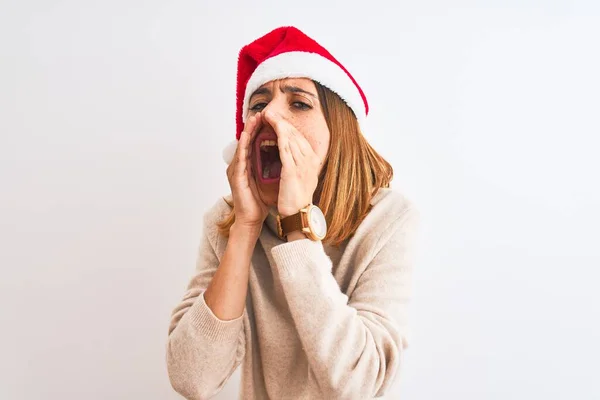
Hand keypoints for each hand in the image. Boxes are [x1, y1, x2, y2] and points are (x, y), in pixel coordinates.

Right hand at [226, 112, 268, 228]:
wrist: (252, 218)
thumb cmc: (260, 201)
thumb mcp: (270, 179)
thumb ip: (274, 166)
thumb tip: (287, 156)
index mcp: (248, 165)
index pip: (254, 143)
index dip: (260, 130)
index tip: (269, 118)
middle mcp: (240, 165)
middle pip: (247, 141)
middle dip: (253, 126)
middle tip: (260, 112)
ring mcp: (236, 170)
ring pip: (242, 145)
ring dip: (248, 131)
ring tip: (254, 118)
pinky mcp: (235, 176)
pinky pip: (240, 157)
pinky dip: (244, 145)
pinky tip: (248, 136)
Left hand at [263, 109, 321, 217]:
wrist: (298, 215)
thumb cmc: (296, 199)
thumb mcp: (301, 178)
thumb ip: (297, 165)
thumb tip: (290, 155)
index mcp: (312, 161)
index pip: (300, 138)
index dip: (288, 127)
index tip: (277, 120)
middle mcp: (310, 160)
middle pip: (296, 134)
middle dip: (282, 122)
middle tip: (270, 112)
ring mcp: (303, 164)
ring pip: (291, 137)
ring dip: (279, 124)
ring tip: (268, 115)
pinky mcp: (293, 170)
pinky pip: (285, 147)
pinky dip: (279, 135)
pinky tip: (272, 127)